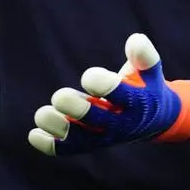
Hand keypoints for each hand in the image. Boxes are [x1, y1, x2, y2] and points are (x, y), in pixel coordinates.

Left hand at [28, 33, 189, 155]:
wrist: (155, 119)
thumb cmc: (147, 86)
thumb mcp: (150, 71)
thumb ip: (144, 56)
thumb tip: (135, 40)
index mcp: (138, 104)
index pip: (122, 97)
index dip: (104, 87)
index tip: (88, 77)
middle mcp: (121, 124)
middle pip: (98, 122)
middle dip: (78, 110)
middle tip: (59, 96)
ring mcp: (105, 136)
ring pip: (81, 138)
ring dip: (59, 128)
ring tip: (41, 115)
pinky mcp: (92, 143)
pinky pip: (71, 148)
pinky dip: (52, 145)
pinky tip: (34, 135)